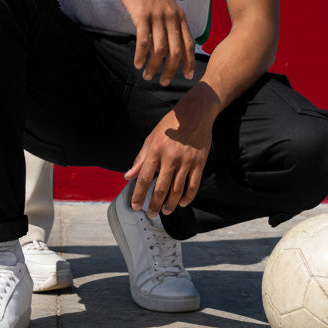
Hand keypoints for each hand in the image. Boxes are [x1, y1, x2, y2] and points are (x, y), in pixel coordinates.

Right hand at [113, 0, 195, 83]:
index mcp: (179, 15)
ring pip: (159, 49)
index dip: (189, 61)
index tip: (187, 76)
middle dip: (170, 70)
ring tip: (147, 76)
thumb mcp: (165, 5)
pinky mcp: (142, 15)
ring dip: (154, 66)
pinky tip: (137, 64)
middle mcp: (171, 17)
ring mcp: (157, 16)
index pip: (188, 43)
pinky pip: (144, 41)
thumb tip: (172, 43)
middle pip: (175, 50)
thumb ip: (171, 22)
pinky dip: (141, 55)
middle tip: (163, 82)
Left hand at [125, 84, 218, 217]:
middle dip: (154, 204)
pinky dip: (188, 197)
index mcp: (156, 150)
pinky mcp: (199, 163)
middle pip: (161, 188)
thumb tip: (128, 176)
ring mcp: (186, 161)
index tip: (135, 206)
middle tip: (151, 214)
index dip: (139, 194)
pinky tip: (182, 203)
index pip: (144, 178)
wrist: (194, 114)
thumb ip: (140, 159)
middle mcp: (171, 157)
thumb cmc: (169, 126)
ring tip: (165, 211)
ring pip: (177, 190)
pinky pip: (193, 185)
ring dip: (170, 204)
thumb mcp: (151, 138)